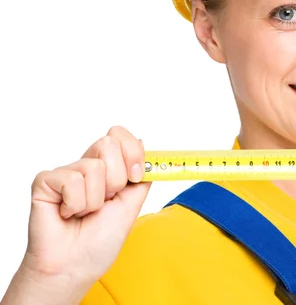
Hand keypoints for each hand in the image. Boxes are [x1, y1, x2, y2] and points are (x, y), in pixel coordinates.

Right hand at [3, 126, 150, 304]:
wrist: (74, 267)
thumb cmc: (99, 241)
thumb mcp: (132, 204)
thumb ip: (141, 176)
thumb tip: (143, 145)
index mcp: (109, 168)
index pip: (120, 135)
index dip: (132, 152)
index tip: (135, 176)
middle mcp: (87, 165)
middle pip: (109, 143)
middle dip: (116, 180)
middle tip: (105, 202)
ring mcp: (66, 172)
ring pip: (93, 167)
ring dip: (95, 200)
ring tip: (84, 213)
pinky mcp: (45, 181)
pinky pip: (72, 180)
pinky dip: (76, 204)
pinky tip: (67, 214)